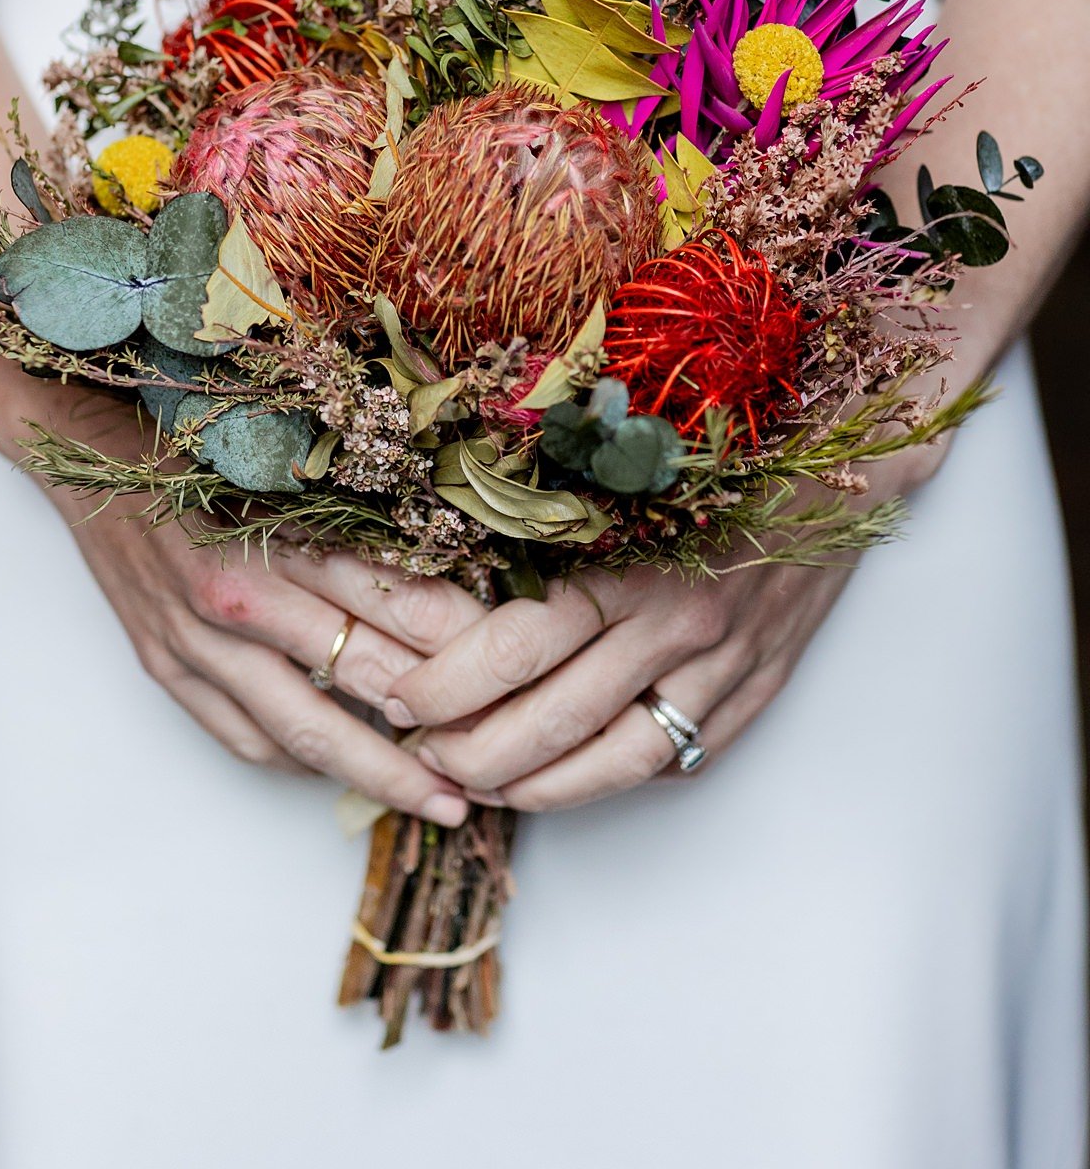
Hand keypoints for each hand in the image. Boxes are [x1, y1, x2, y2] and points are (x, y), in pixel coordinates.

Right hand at [0, 361, 480, 825]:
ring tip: (436, 802)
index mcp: (279, 536)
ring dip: (377, 773)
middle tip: (495, 766)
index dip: (459, 648)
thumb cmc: (200, 450)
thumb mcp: (293, 471)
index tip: (514, 672)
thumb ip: (365, 525)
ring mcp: (196, 644)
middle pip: (360, 678)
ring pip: (303, 730)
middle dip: (433, 728)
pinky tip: (338, 774)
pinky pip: (243, 738)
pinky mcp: (167, 669)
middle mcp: (237, 598)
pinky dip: (296, 761)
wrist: (89, 454)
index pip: (393, 605)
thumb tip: (459, 572)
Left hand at [383, 455, 936, 812]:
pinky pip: (677, 760)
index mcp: (632, 555)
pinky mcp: (755, 691)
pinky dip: (614, 781)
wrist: (841, 465)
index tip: (400, 695)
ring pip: (613, 760)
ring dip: (535, 788)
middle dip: (471, 752)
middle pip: (552, 718)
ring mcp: (723, 664)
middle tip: (422, 753)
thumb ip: (549, 518)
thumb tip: (446, 565)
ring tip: (482, 786)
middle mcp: (677, 620)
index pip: (516, 645)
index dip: (447, 685)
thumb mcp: (625, 469)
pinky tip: (568, 780)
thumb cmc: (717, 453)